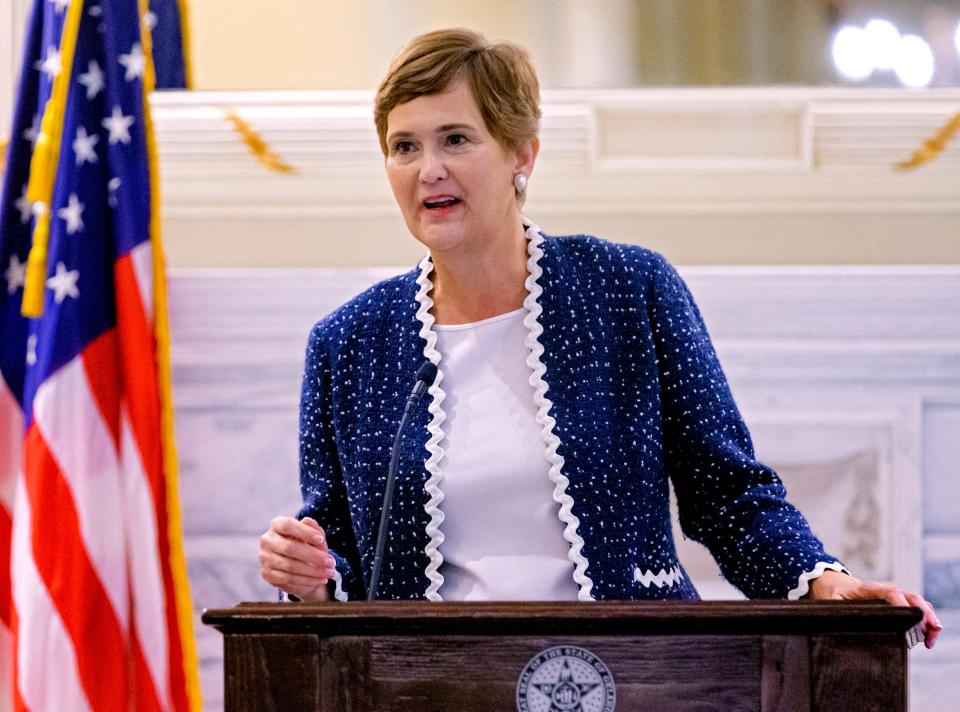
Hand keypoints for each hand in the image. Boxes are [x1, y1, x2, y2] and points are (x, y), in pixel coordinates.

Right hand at [259, 516, 336, 601]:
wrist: (299, 565)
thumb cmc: (307, 545)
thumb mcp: (314, 534)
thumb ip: (313, 527)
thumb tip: (307, 521)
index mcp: (276, 524)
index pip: (287, 525)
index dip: (304, 532)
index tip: (321, 540)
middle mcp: (267, 540)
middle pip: (289, 548)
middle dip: (313, 556)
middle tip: (331, 562)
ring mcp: (265, 558)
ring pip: (290, 566)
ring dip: (313, 571)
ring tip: (329, 573)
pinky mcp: (267, 574)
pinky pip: (288, 579)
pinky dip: (307, 581)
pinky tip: (320, 580)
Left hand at [808, 570, 942, 648]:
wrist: (832, 582)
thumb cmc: (831, 593)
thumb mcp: (829, 602)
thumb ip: (836, 612)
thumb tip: (842, 626)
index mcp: (867, 589)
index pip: (889, 591)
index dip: (900, 602)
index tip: (910, 614)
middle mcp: (883, 589)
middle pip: (909, 596)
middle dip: (922, 611)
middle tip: (930, 629)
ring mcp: (891, 595)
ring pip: (915, 602)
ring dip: (927, 617)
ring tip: (931, 638)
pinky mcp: (895, 602)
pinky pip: (914, 608)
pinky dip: (924, 619)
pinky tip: (928, 635)